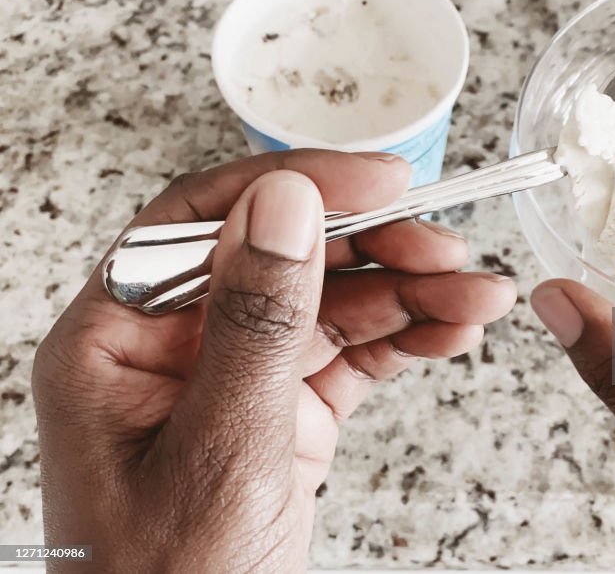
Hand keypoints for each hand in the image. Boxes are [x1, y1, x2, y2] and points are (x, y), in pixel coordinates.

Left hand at [33, 150, 516, 572]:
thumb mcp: (219, 449)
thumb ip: (254, 322)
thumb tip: (284, 203)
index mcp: (119, 340)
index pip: (204, 223)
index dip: (297, 186)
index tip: (378, 181)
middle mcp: (178, 346)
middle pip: (285, 257)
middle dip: (375, 249)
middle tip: (446, 250)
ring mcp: (238, 376)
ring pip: (333, 304)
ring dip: (410, 294)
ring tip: (478, 296)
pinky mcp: (286, 409)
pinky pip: (353, 355)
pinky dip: (407, 339)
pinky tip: (451, 330)